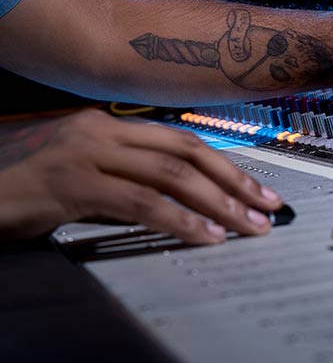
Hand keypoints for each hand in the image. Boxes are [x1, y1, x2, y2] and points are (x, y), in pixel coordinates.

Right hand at [0, 108, 282, 244]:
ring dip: (217, 205)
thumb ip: (137, 183)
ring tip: (247, 227)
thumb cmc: (35, 191)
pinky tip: (205, 236)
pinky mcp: (71, 182)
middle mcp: (102, 130)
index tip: (259, 191)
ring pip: (171, 176)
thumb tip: (191, 203)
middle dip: (235, 183)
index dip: (228, 167)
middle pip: (188, 152)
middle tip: (267, 209)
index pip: (185, 142)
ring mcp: (85, 152)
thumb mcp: (94, 180)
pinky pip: (140, 202)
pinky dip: (180, 221)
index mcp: (111, 125)